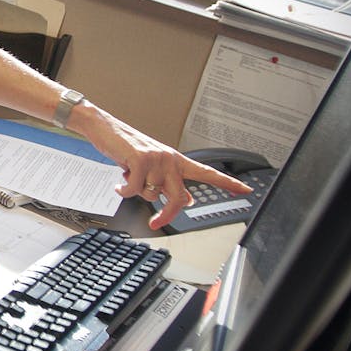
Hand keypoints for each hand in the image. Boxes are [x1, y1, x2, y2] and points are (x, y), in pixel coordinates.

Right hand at [78, 108, 253, 229]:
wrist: (105, 128)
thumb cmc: (127, 147)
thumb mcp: (153, 166)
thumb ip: (170, 182)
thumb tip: (187, 199)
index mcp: (176, 160)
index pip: (207, 173)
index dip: (228, 183)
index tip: (246, 190)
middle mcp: (171, 159)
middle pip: (179, 197)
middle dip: (166, 214)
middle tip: (155, 222)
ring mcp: (157, 159)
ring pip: (152, 195)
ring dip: (137, 192)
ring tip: (128, 179)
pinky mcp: (140, 161)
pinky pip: (134, 191)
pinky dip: (124, 191)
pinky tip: (119, 183)